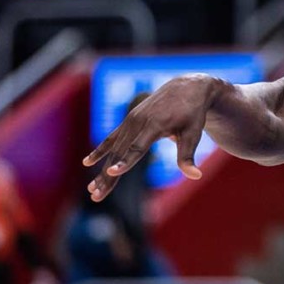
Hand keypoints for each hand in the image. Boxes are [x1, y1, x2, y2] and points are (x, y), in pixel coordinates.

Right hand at [84, 74, 216, 200]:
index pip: (138, 147)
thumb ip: (188, 156)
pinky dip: (100, 151)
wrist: (186, 88)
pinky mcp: (129, 121)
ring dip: (102, 170)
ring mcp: (131, 120)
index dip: (126, 161)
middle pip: (120, 153)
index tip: (112, 172)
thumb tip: (196, 177)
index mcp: (155, 124)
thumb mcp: (193, 134)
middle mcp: (139, 121)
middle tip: (95, 196)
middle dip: (107, 176)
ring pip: (114, 149)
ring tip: (91, 190)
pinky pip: (111, 138)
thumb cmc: (192, 114)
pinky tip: (87, 163)